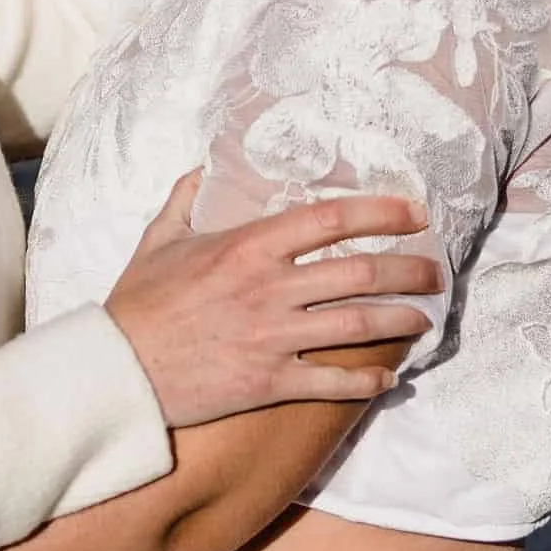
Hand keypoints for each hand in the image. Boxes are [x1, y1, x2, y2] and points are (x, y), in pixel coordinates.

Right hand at [104, 178, 437, 431]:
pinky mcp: (269, 383)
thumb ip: (186, 198)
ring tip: (423, 317)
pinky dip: (366, 380)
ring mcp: (273, 338)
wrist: (117, 371)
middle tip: (433, 271)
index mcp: (247, 247)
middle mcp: (269, 289)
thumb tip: (204, 167)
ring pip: (357, 324)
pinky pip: (332, 382)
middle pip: (360, 272)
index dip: (380, 211)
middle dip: (408, 269)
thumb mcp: (158, 238)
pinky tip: (386, 377)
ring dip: (400, 319)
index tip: (413, 211)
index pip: (330, 219)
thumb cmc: (137, 305)